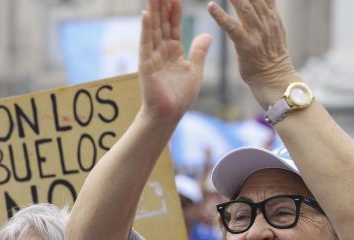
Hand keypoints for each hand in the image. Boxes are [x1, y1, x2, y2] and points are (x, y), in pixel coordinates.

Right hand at [139, 0, 211, 121]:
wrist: (169, 114)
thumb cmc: (180, 96)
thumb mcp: (195, 70)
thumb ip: (199, 52)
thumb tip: (208, 34)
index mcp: (174, 51)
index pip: (174, 25)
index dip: (175, 9)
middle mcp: (161, 50)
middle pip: (162, 22)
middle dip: (162, 4)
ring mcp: (152, 55)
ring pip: (153, 28)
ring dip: (153, 10)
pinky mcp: (146, 64)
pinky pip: (146, 43)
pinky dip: (145, 29)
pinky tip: (146, 13)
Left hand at [208, 0, 297, 106]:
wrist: (275, 81)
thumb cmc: (270, 58)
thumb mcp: (274, 31)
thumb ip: (267, 12)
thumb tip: (263, 1)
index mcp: (272, 16)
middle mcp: (266, 21)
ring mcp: (257, 33)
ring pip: (244, 6)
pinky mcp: (246, 45)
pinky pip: (232, 28)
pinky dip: (221, 16)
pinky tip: (211, 7)